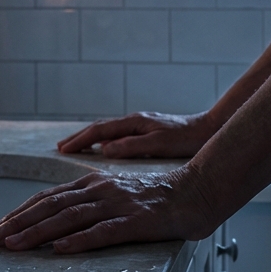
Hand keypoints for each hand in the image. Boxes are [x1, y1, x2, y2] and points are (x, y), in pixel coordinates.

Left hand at [0, 167, 213, 253]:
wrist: (196, 192)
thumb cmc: (156, 200)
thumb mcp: (115, 196)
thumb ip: (89, 206)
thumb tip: (58, 226)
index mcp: (92, 185)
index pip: (46, 199)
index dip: (19, 214)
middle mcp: (99, 190)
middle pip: (50, 207)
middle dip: (17, 224)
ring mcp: (117, 204)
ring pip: (69, 218)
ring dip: (38, 233)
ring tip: (14, 247)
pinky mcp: (136, 221)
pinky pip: (104, 232)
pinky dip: (79, 240)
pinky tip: (60, 250)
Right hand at [57, 111, 216, 158]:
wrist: (210, 130)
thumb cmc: (187, 138)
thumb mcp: (159, 144)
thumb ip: (132, 146)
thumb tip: (105, 149)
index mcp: (134, 123)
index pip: (99, 131)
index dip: (79, 141)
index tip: (62, 149)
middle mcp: (134, 122)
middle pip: (99, 128)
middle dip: (79, 138)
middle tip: (60, 147)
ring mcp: (140, 126)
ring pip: (108, 132)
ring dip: (89, 139)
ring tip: (75, 147)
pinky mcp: (147, 132)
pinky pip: (118, 136)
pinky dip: (104, 141)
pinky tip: (103, 149)